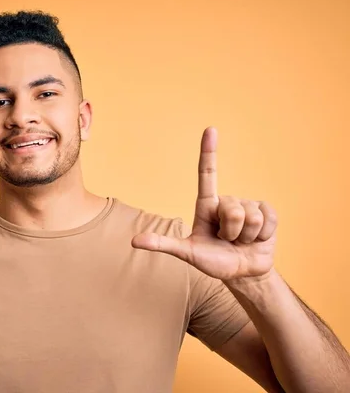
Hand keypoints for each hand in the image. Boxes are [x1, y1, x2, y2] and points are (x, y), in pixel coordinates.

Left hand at [132, 127, 277, 280]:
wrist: (242, 272)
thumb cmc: (212, 261)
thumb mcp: (187, 252)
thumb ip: (163, 245)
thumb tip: (134, 241)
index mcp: (207, 205)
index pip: (207, 174)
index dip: (209, 151)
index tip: (210, 129)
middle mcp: (227, 201)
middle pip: (232, 210)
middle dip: (231, 232)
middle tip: (227, 240)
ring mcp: (249, 206)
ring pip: (251, 217)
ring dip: (246, 236)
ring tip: (240, 241)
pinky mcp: (268, 213)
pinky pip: (268, 219)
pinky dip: (263, 235)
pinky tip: (258, 239)